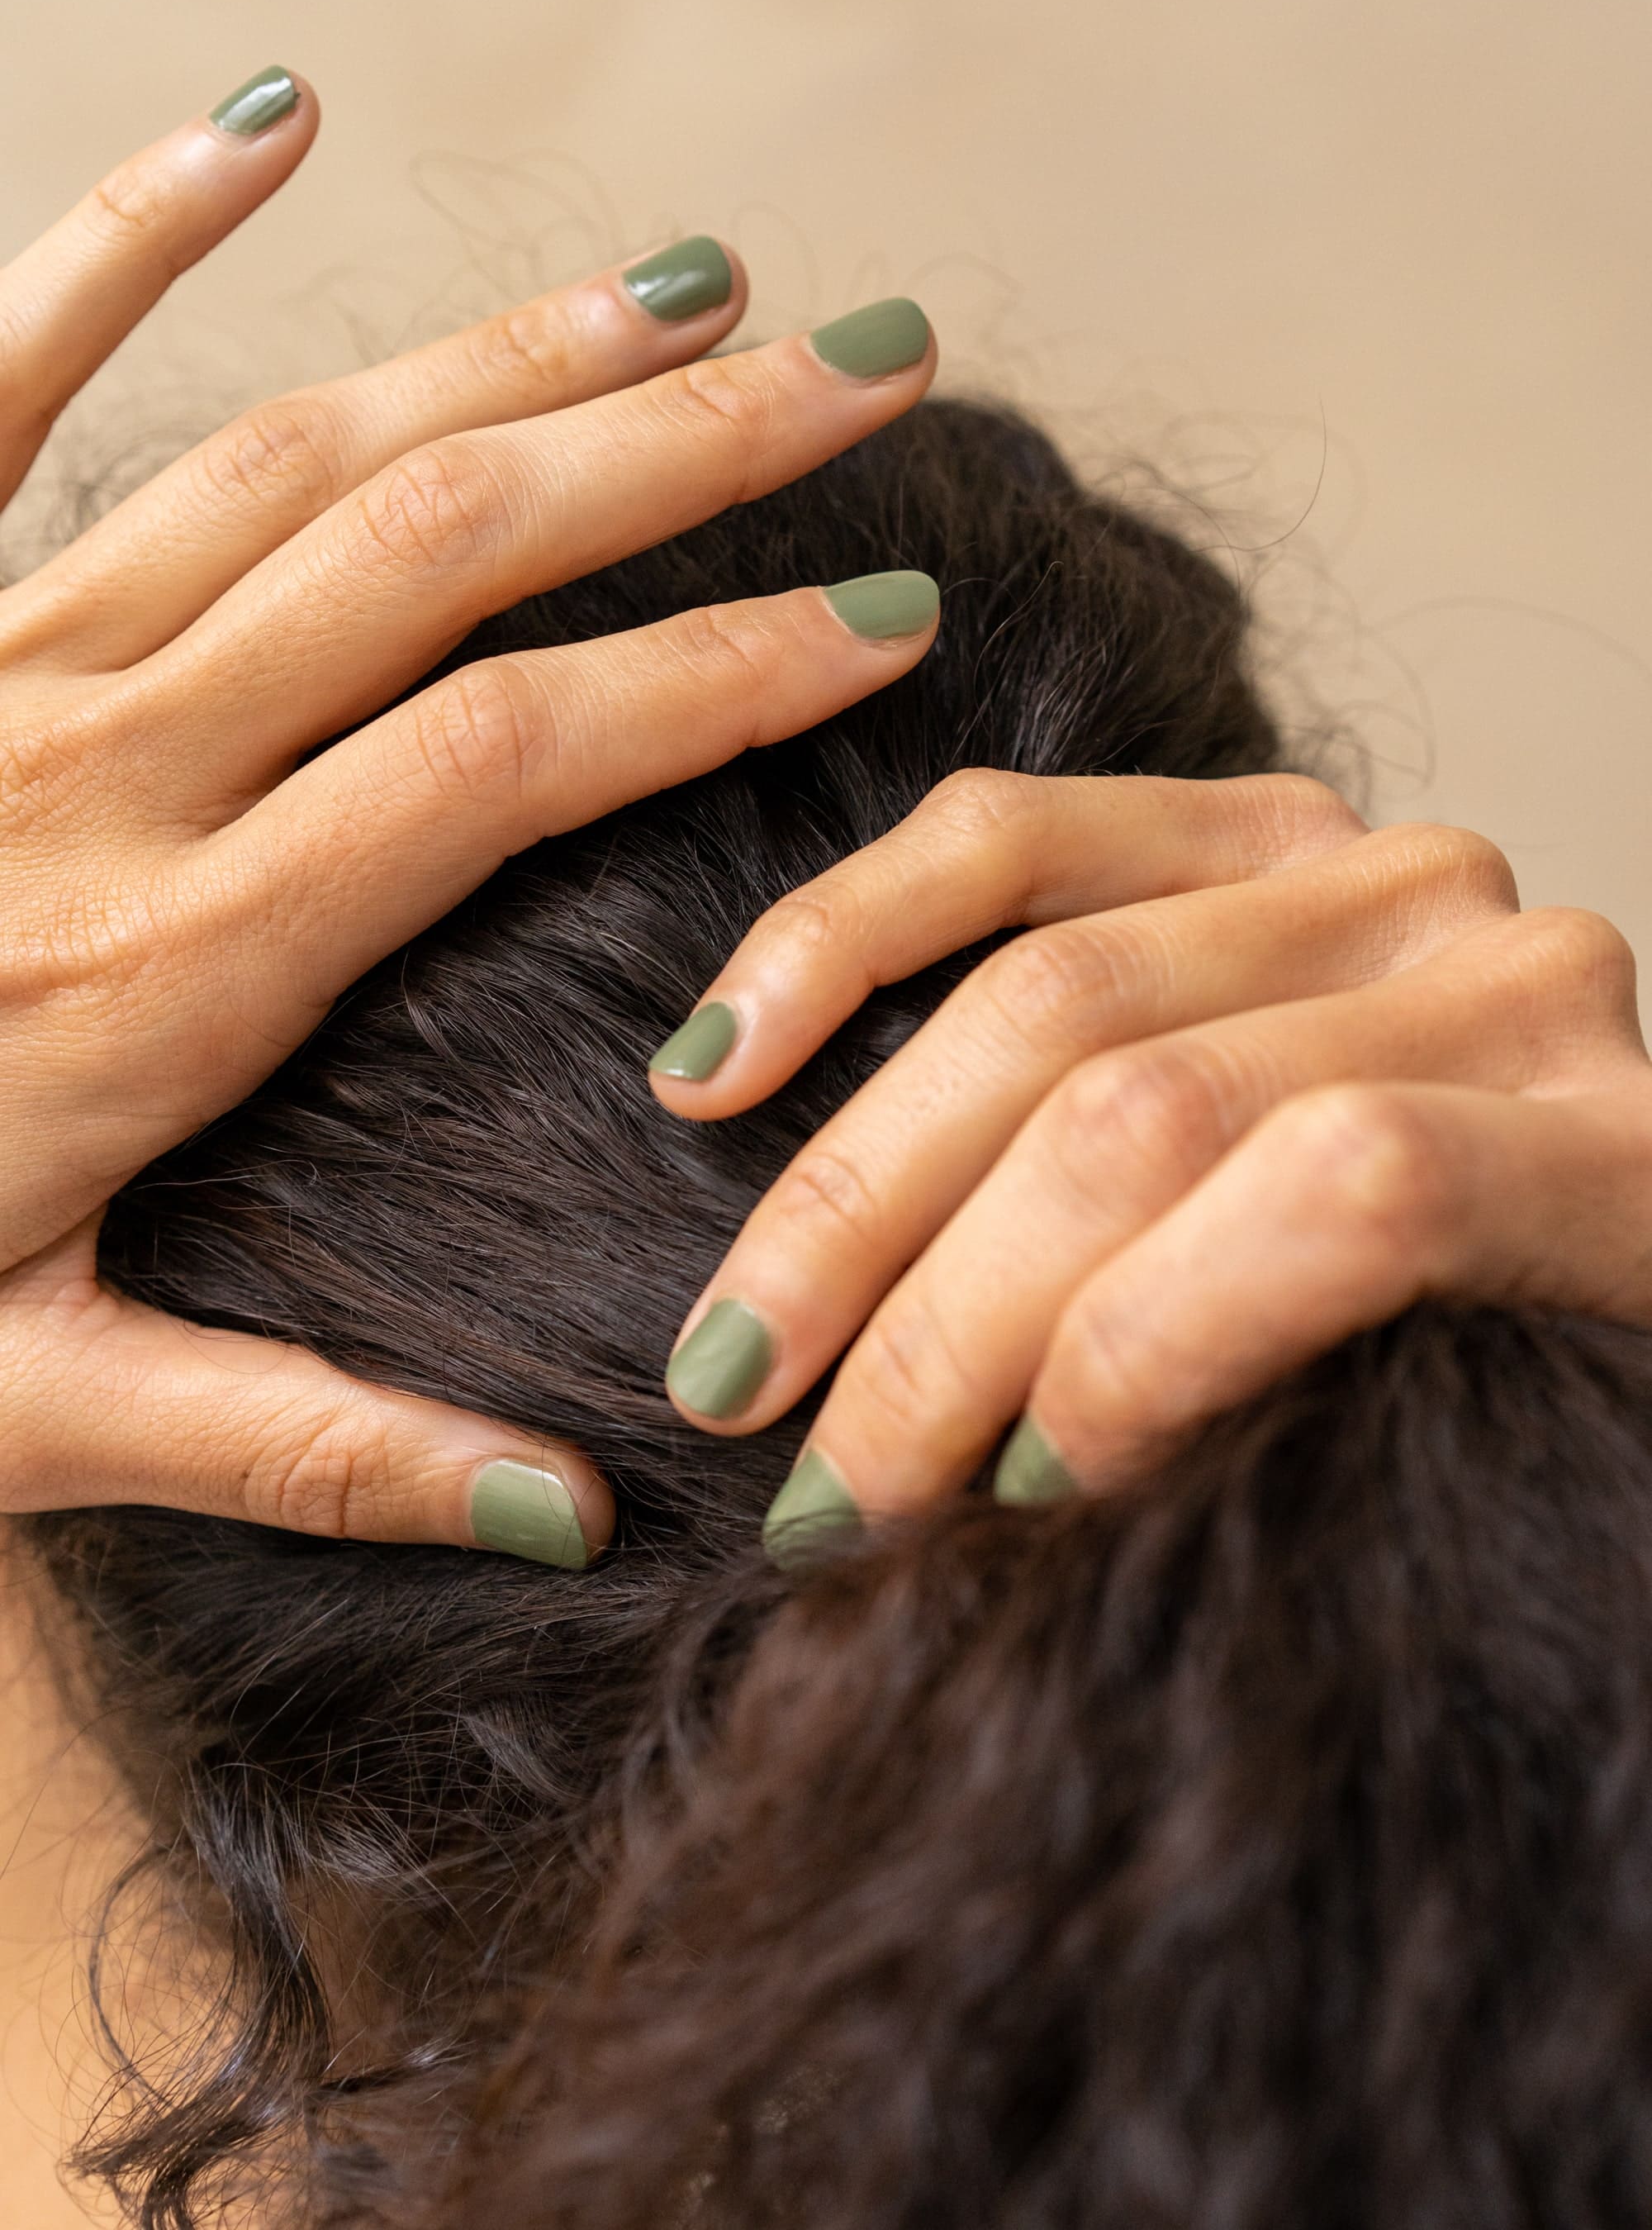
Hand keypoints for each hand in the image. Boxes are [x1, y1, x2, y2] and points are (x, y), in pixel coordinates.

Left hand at [0, 69, 937, 1564]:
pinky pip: (11, 370)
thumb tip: (579, 1506)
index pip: (508, 763)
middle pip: (443, 557)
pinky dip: (130, 233)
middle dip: (682, 452)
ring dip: (508, 356)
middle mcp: (101, 777)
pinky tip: (270, 124)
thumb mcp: (38, 1415)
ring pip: (292, 457)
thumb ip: (311, 1450)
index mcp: (171, 970)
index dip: (719, 675)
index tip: (883, 620)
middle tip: (867, 369)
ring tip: (690, 293)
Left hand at [650, 769, 1650, 1554]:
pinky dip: (1152, 1338)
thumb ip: (1069, 1142)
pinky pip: (1328, 1196)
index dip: (826, 945)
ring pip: (1151, 1112)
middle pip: (1056, 1005)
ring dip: (962, 1323)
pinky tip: (1052, 1457)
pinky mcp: (1619, 1139)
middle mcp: (1408, 882)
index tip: (686, 1089)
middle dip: (856, 1217)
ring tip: (858, 1488)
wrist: (1633, 1445)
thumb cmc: (1403, 1324)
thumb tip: (786, 1279)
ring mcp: (1518, 989)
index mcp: (1284, 859)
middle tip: (738, 1400)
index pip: (1010, 836)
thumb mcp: (1203, 1185)